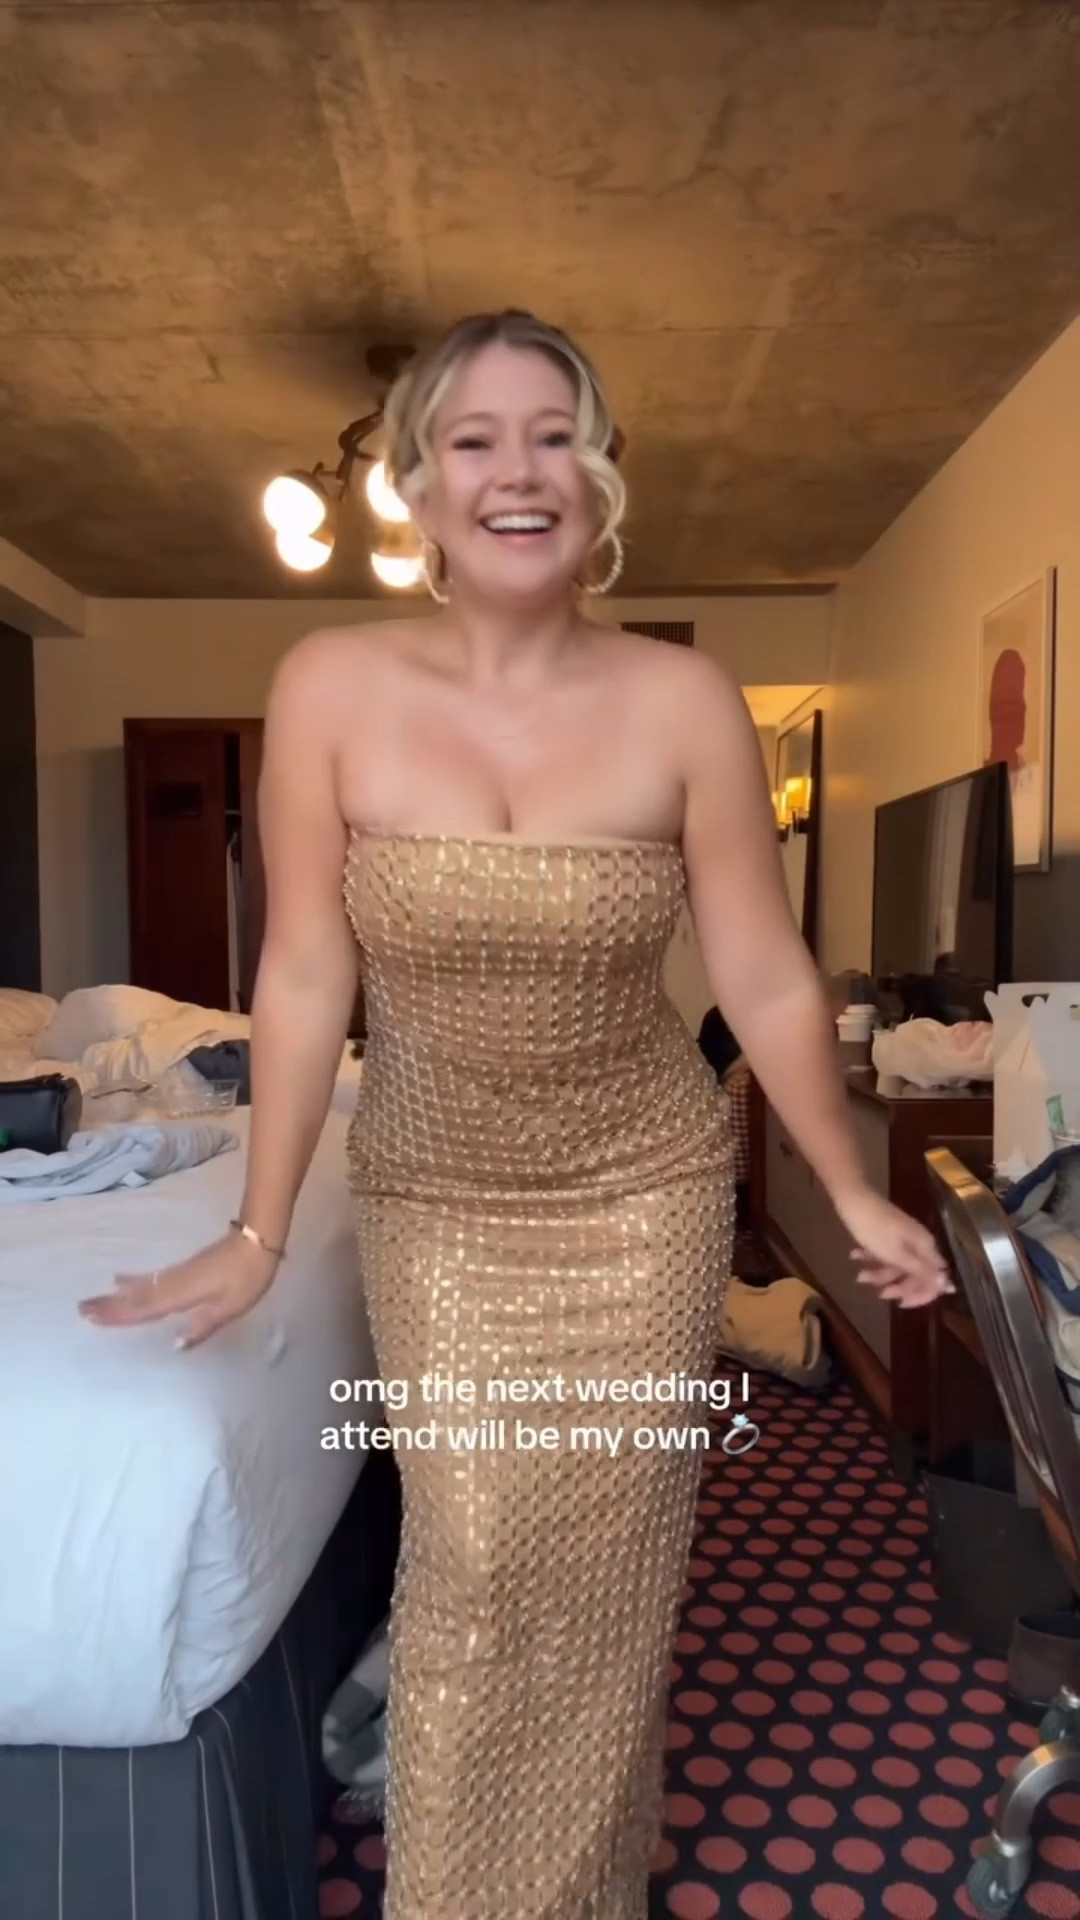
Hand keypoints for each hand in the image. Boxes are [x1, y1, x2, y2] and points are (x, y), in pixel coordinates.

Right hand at [77, 1231, 280, 1348]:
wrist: (257, 1240)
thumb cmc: (248, 1276)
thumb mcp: (231, 1306)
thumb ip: (203, 1325)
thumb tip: (175, 1345)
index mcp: (183, 1295)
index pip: (145, 1309)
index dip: (120, 1316)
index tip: (92, 1319)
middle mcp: (174, 1283)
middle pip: (137, 1297)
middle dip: (109, 1304)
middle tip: (80, 1308)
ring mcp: (178, 1273)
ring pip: (141, 1287)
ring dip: (117, 1294)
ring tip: (94, 1298)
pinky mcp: (185, 1268)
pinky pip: (152, 1278)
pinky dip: (134, 1280)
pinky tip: (122, 1277)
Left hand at [833, 1186, 955, 1309]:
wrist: (852, 1198)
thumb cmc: (874, 1228)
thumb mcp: (896, 1254)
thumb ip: (921, 1270)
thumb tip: (948, 1285)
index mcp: (925, 1247)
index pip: (934, 1279)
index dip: (921, 1294)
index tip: (901, 1303)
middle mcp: (919, 1243)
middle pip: (915, 1274)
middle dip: (896, 1285)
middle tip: (878, 1293)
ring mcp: (903, 1238)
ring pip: (897, 1265)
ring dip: (879, 1273)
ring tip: (859, 1275)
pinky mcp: (888, 1233)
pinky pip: (886, 1253)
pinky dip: (872, 1258)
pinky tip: (855, 1256)